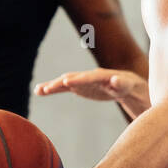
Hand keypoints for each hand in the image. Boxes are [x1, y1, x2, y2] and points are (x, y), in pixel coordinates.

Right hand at [34, 69, 149, 113]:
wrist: (126, 85)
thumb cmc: (128, 86)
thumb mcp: (127, 85)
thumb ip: (120, 83)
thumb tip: (116, 79)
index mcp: (101, 76)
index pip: (88, 77)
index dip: (78, 79)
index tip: (65, 81)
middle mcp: (89, 76)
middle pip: (72, 78)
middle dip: (59, 83)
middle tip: (46, 88)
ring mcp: (82, 81)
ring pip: (65, 82)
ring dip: (52, 86)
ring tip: (38, 90)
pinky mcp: (79, 87)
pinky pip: (64, 87)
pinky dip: (53, 89)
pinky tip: (41, 91)